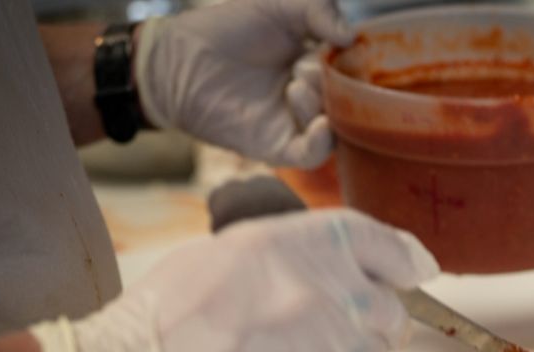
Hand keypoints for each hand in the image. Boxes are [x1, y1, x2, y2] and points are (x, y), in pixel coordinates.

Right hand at [30, 210, 438, 351]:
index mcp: (309, 248)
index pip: (386, 246)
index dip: (404, 260)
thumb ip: (309, 249)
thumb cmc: (171, 316)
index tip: (416, 271)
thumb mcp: (236, 249)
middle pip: (391, 312)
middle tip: (325, 325)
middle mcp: (335, 299)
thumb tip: (387, 262)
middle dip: (370, 318)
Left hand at [134, 0, 353, 167]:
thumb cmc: (225, 29)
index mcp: (316, 63)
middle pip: (348, 100)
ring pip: (335, 127)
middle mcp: (311, 95)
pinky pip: (311, 155)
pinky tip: (319, 123)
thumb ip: (319, 9)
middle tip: (306, 67)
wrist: (179, 59)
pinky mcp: (277, 146)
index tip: (344, 49)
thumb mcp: (278, 6)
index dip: (354, 61)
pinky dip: (321, 142)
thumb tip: (351, 37)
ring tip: (295, 85)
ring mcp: (296, 122)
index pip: (354, 70)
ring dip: (324, 106)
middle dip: (335, 84)